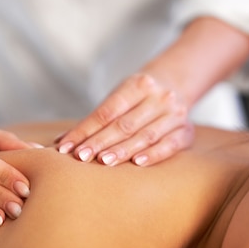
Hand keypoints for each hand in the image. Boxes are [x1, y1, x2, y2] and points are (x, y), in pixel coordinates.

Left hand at [56, 73, 194, 166]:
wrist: (176, 87)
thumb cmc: (138, 99)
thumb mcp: (119, 98)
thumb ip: (94, 120)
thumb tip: (61, 142)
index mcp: (139, 84)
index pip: (107, 111)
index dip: (86, 130)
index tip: (67, 147)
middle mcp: (159, 97)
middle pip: (124, 124)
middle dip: (100, 142)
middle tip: (81, 156)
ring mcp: (175, 114)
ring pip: (145, 135)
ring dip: (122, 150)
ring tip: (103, 161)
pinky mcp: (186, 132)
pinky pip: (169, 145)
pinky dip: (153, 154)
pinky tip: (136, 163)